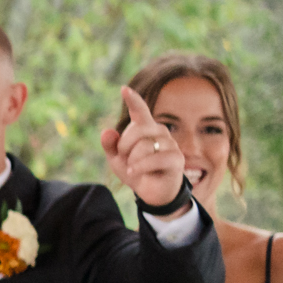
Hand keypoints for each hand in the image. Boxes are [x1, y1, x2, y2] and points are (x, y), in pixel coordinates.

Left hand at [101, 85, 191, 209]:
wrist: (152, 193)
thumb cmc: (136, 171)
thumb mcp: (117, 160)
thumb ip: (110, 146)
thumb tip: (107, 132)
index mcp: (145, 129)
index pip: (140, 111)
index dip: (133, 100)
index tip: (124, 89)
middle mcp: (160, 132)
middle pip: (137, 130)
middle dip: (125, 147)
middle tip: (126, 159)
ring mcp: (170, 144)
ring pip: (144, 146)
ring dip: (133, 161)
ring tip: (135, 168)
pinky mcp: (176, 159)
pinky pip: (154, 159)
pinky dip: (140, 167)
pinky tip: (134, 172)